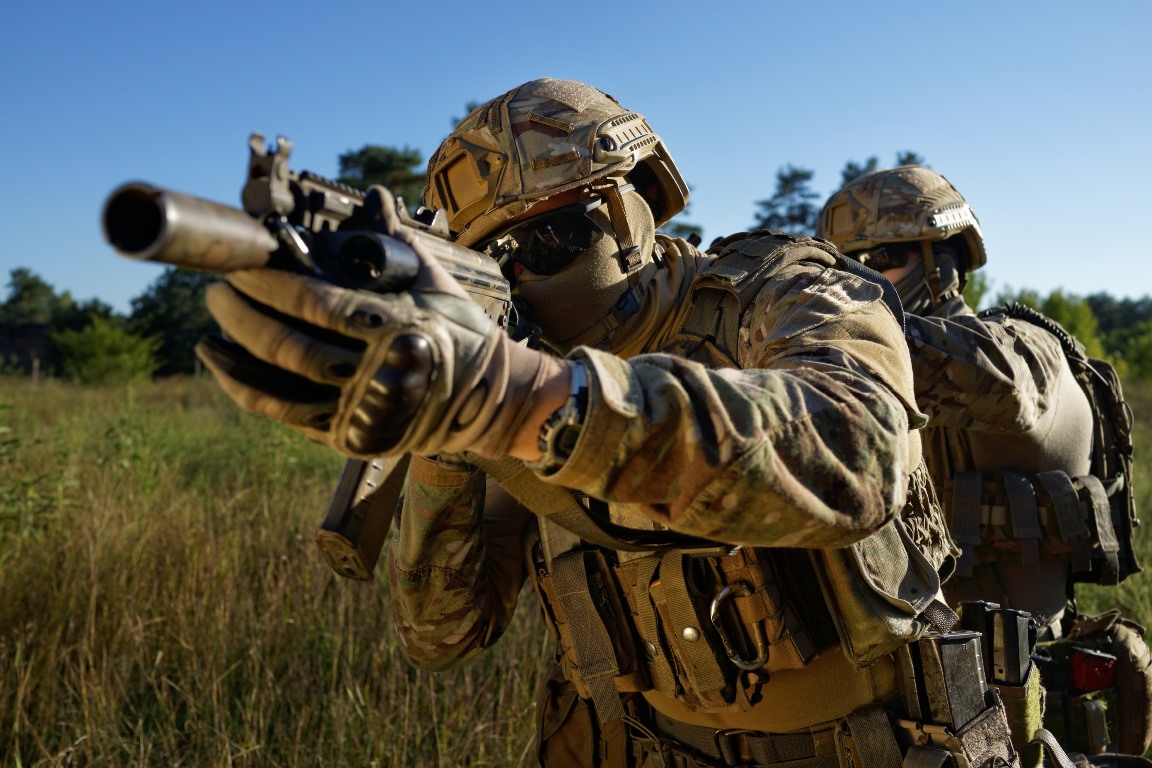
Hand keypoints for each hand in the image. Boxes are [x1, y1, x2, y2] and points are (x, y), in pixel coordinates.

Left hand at [196, 251, 553, 459]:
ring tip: (212, 322)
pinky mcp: (348, 436)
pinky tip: (223, 361)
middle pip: (289, 345)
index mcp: (397, 329)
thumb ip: (396, 242)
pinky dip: (245, 387)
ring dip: (234, 352)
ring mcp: (360, 411)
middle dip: (242, 315)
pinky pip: (282, 414)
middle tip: (217, 290)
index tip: (243, 266)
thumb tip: (374, 196)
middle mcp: (376, 374)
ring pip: (279, 385)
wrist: (489, 401)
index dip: (270, 285)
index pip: (316, 304)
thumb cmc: (463, 334)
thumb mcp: (436, 284)